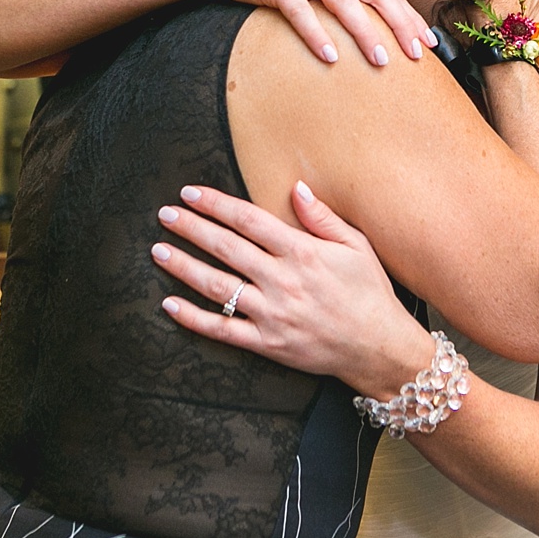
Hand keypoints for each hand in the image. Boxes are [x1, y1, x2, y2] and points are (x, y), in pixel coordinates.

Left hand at [154, 183, 433, 398]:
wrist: (380, 349)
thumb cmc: (370, 294)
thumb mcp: (356, 246)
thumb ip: (322, 217)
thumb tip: (296, 187)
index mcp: (302, 252)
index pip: (248, 220)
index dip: (216, 204)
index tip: (190, 194)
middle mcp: (283, 280)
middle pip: (226, 248)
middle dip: (191, 228)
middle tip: (165, 215)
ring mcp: (272, 314)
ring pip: (218, 286)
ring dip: (184, 266)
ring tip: (159, 251)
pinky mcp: (268, 343)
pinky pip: (223, 330)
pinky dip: (193, 318)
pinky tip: (169, 304)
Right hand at [200, 0, 432, 66]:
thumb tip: (374, 30)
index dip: (411, 17)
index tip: (429, 44)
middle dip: (401, 25)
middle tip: (416, 56)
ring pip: (345, 2)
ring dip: (366, 32)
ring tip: (381, 61)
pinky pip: (301, 12)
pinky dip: (317, 34)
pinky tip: (329, 57)